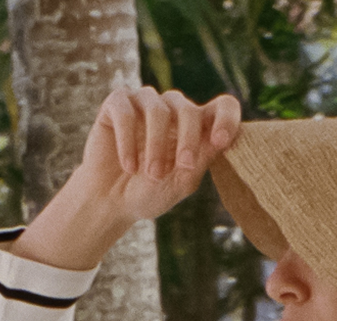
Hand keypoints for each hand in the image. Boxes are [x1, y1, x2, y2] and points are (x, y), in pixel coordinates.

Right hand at [13, 87, 241, 272]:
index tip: (221, 141)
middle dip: (188, 141)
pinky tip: (128, 165)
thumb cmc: (148, 193)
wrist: (108, 202)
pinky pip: (126, 112)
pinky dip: (127, 141)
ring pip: (158, 110)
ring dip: (156, 145)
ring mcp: (144, 102)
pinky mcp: (117, 103)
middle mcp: (172, 108)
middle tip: (182, 167)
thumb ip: (201, 159)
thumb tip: (221, 138)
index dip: (227, 118)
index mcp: (195, 126)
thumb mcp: (181, 182)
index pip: (223, 107)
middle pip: (189, 110)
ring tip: (150, 174)